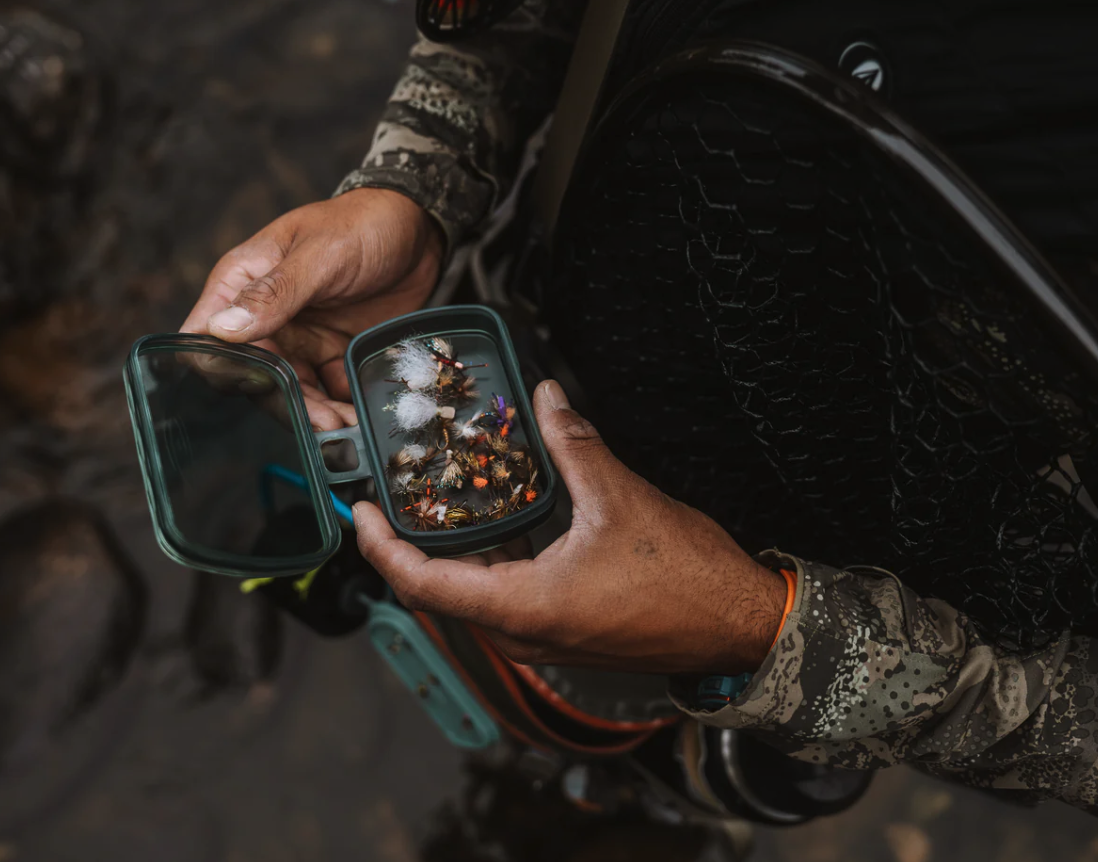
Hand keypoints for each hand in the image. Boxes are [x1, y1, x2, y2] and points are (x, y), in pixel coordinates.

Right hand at [181, 188, 443, 430]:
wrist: (418, 228)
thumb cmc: (362, 225)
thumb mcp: (320, 254)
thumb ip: (276, 292)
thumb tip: (221, 329)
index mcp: (241, 283)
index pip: (206, 337)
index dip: (223, 369)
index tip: (258, 390)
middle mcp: (264, 316)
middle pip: (254, 376)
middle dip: (285, 403)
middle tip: (323, 424)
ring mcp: (298, 338)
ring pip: (293, 390)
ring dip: (316, 414)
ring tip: (347, 429)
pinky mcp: (332, 352)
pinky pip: (328, 390)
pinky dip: (342, 407)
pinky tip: (361, 420)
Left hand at [353, 381, 788, 674]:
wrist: (737, 626)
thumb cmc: (685, 579)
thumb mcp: (621, 499)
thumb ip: (574, 445)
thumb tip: (546, 397)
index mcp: (523, 607)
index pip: (421, 584)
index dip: (381, 548)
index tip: (361, 513)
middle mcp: (521, 633)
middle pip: (436, 593)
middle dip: (406, 546)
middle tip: (388, 496)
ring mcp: (539, 637)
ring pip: (468, 597)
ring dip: (444, 553)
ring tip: (428, 501)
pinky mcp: (559, 630)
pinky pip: (499, 598)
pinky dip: (483, 561)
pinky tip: (489, 521)